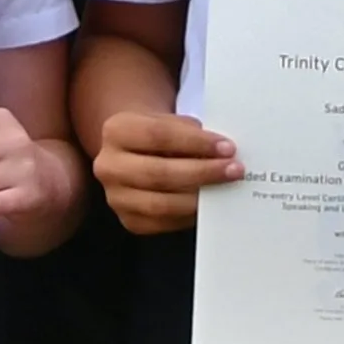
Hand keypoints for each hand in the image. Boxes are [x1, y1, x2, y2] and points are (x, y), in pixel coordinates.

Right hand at [94, 108, 238, 237]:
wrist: (137, 151)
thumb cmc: (161, 134)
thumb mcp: (170, 121)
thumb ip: (190, 132)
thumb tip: (223, 152)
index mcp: (116, 131)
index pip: (158, 135)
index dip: (195, 142)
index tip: (227, 147)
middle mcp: (108, 166)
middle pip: (158, 173)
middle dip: (201, 172)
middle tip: (234, 170)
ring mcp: (116, 197)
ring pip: (161, 204)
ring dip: (199, 198)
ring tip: (226, 188)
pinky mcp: (129, 221)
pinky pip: (164, 223)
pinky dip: (190, 215)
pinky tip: (209, 205)